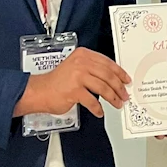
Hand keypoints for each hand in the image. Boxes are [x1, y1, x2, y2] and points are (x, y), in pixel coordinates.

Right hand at [14, 48, 130, 119]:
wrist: (39, 91)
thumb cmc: (58, 81)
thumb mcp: (76, 67)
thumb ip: (92, 69)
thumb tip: (111, 78)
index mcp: (84, 55)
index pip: (108, 62)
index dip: (120, 72)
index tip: (126, 80)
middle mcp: (81, 63)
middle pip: (108, 75)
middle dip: (119, 87)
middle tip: (124, 95)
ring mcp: (78, 76)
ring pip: (103, 87)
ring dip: (113, 98)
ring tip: (117, 104)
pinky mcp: (74, 91)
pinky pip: (92, 101)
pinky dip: (98, 108)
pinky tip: (100, 112)